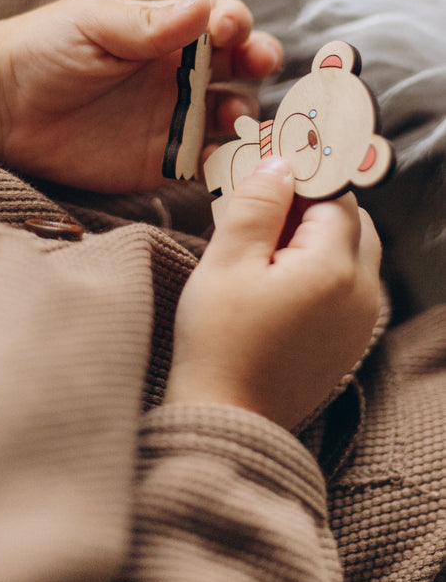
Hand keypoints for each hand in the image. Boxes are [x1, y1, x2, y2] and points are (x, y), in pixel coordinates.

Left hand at [0, 0, 281, 191]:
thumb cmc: (42, 49)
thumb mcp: (93, 24)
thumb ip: (148, 24)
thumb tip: (206, 8)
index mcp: (166, 32)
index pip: (221, 19)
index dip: (236, 21)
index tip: (231, 29)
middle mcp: (179, 73)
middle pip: (240, 66)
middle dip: (258, 61)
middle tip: (259, 64)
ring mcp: (173, 119)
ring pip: (232, 116)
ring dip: (248, 116)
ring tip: (238, 120)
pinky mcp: (161, 163)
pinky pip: (207, 165)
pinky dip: (228, 165)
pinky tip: (232, 162)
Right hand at [165, 157, 382, 428]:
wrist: (227, 417)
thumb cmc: (219, 341)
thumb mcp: (226, 261)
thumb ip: (257, 206)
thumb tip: (279, 164)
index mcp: (334, 268)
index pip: (335, 196)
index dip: (301, 180)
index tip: (267, 176)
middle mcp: (363, 292)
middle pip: (352, 222)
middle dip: (312, 206)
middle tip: (262, 211)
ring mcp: (362, 319)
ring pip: (353, 251)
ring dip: (318, 236)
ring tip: (266, 246)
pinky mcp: (351, 339)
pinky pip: (348, 284)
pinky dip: (321, 267)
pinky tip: (278, 278)